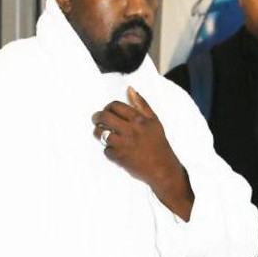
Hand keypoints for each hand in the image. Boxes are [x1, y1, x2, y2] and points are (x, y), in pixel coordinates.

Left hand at [92, 87, 193, 219]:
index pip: (115, 106)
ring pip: (100, 134)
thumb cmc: (158, 143)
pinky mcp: (118, 157)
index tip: (106, 111)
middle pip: (104, 117)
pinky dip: (108, 149)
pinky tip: (113, 148)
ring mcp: (122, 144)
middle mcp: (129, 130)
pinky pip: (105, 149)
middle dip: (96, 117)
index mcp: (138, 119)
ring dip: (98, 132)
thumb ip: (141, 104)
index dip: (108, 107)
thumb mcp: (154, 120)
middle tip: (96, 119)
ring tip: (101, 133)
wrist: (161, 168)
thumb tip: (129, 89)